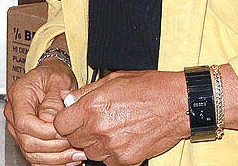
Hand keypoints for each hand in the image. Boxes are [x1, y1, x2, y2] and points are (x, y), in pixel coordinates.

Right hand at [5, 60, 84, 165]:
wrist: (52, 77)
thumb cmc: (54, 76)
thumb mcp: (59, 80)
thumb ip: (54, 100)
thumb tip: (49, 120)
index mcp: (19, 95)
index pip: (24, 123)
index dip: (45, 132)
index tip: (64, 131)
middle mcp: (14, 113)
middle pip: (27, 142)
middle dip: (54, 147)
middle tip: (75, 143)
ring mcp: (18, 128)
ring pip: (31, 153)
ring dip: (56, 158)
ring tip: (77, 152)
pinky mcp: (27, 138)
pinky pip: (36, 157)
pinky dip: (54, 161)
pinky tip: (70, 158)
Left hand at [53, 71, 189, 165]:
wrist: (177, 104)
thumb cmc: (147, 88)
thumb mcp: (112, 79)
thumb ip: (85, 92)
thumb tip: (67, 100)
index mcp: (92, 107)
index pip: (60, 125)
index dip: (66, 121)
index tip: (73, 118)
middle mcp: (99, 128)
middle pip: (73, 140)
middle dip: (80, 132)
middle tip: (95, 122)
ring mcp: (112, 146)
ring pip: (90, 153)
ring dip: (96, 144)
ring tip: (112, 129)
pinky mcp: (126, 159)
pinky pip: (108, 161)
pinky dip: (112, 153)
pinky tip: (123, 138)